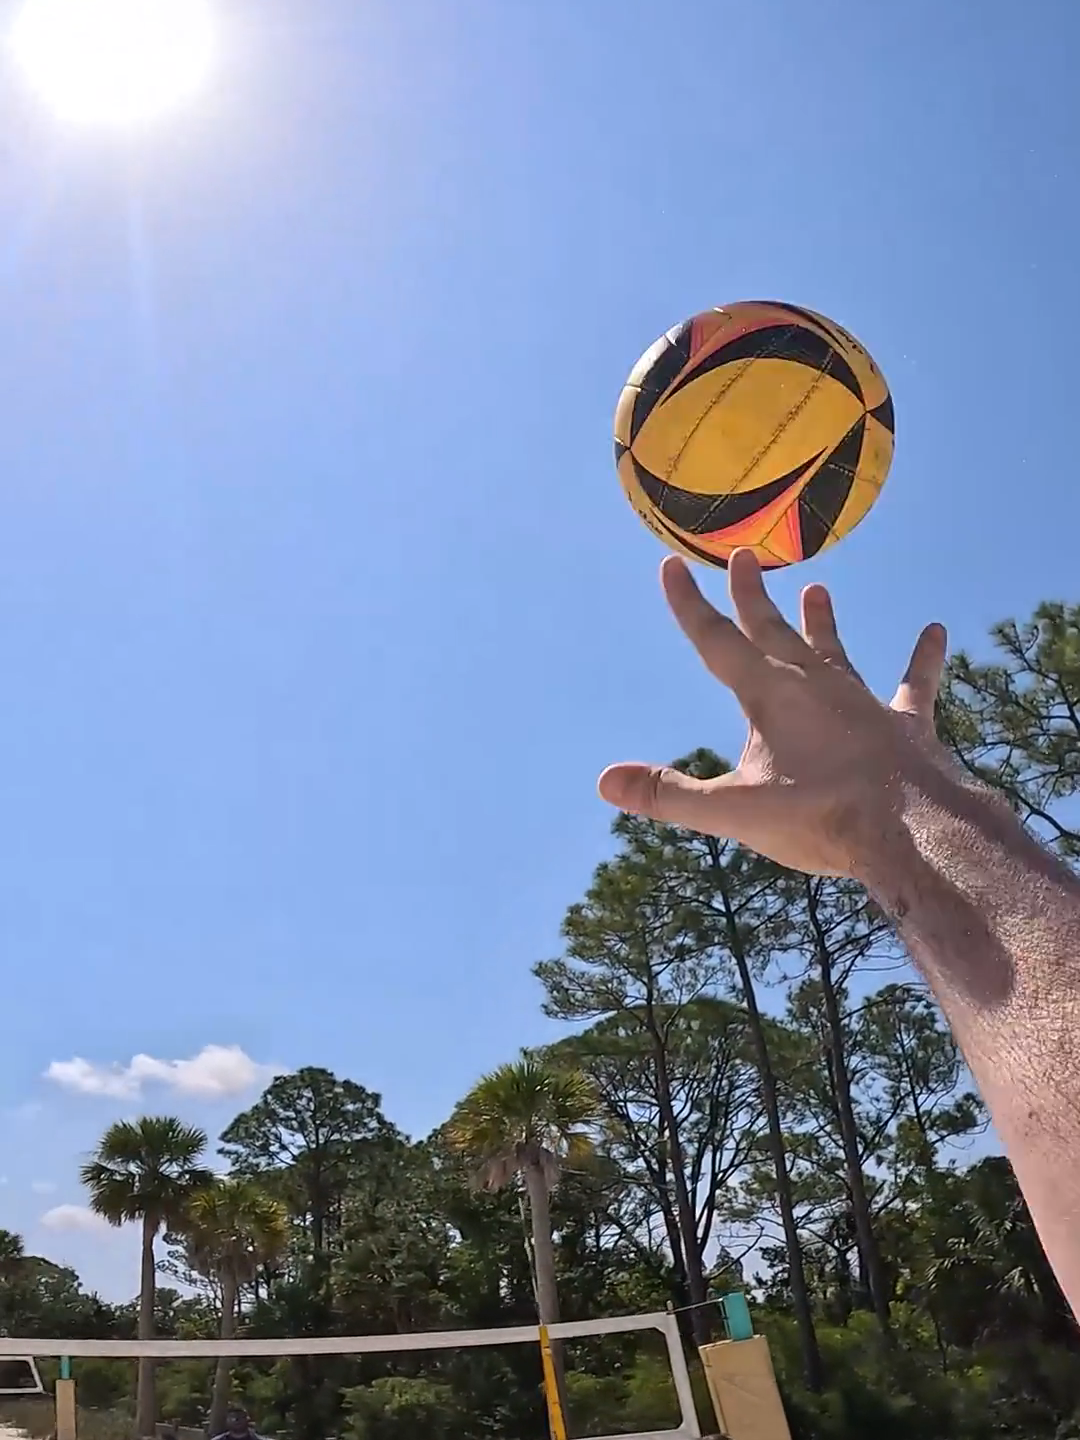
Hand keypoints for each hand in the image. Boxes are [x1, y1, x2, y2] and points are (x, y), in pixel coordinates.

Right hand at [598, 549, 949, 876]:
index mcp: (767, 695)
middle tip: (743, 555)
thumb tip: (605, 780)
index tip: (671, 564)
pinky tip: (936, 632)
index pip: (716, 641)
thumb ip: (670, 794)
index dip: (689, 604)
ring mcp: (862, 700)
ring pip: (833, 650)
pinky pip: (913, 685)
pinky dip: (923, 659)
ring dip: (822, 622)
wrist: (912, 828)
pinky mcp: (905, 724)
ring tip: (818, 588)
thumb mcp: (733, 811)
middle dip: (752, 595)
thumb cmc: (820, 818)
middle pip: (773, 630)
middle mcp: (814, 684)